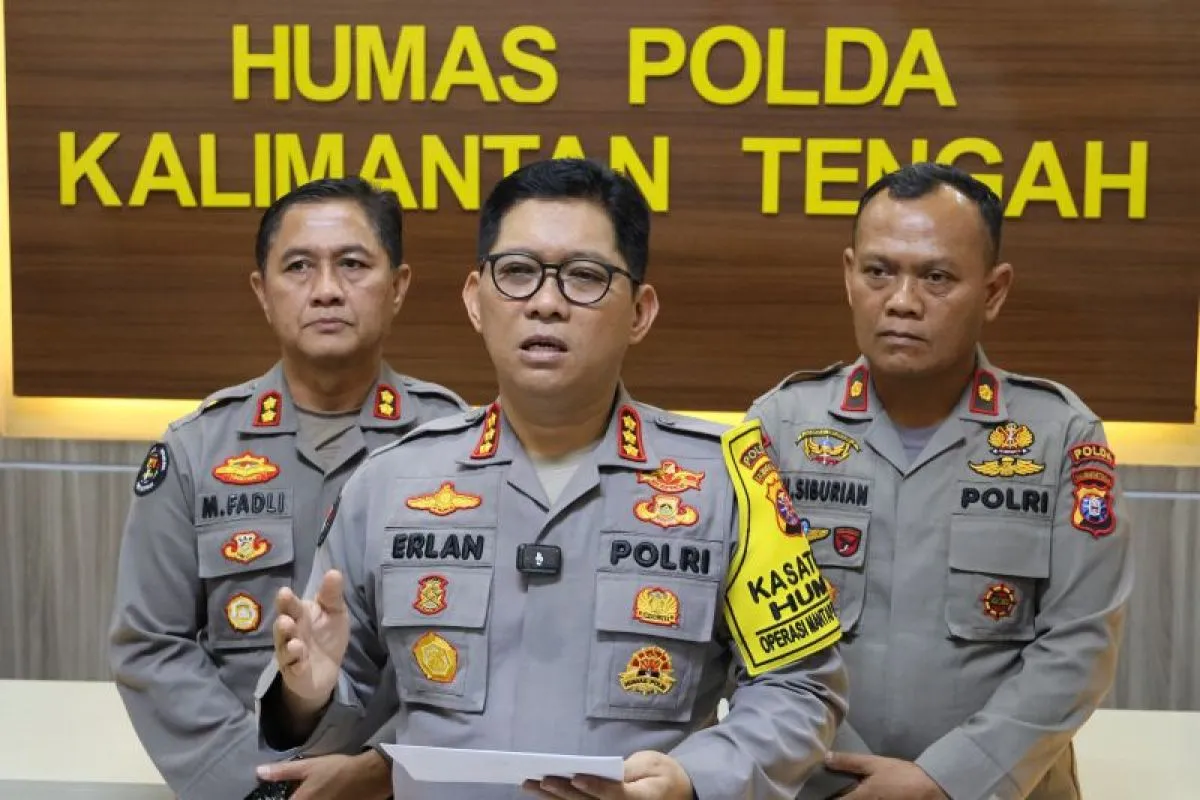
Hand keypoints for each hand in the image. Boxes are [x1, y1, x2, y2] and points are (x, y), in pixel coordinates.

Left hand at [255, 751, 391, 799]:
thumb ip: (283, 771)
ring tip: (315, 792)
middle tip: (305, 791)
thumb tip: (259, 771)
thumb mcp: (309, 765)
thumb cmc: (337, 769)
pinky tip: (324, 796)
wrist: (368, 777)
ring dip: (310, 799)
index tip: (286, 793)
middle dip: (296, 799)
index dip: (285, 799)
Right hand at [273, 570, 349, 717]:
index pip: (290, 606)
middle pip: (282, 627)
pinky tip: (302, 662)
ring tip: (296, 643)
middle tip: (286, 619)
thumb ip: (332, 595)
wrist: (327, 669)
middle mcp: (290, 633)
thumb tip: (334, 572)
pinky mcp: (295, 672)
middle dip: (283, 623)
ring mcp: (290, 654)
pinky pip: (294, 668)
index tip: (284, 593)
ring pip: (285, 649)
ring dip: (289, 646)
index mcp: (299, 615)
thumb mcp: (334, 612)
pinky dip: (297, 665)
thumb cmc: (327, 634)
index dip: (287, 601)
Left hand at [522, 750, 692, 799]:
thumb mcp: (651, 764)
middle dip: (563, 792)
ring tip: (530, 785)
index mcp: (642, 799)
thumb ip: (628, 769)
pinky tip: (540, 793)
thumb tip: (602, 770)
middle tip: (540, 779)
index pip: (616, 795)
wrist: (675, 793)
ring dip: (553, 798)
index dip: (596, 787)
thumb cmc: (662, 774)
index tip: (577, 778)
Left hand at [826, 752, 947, 799]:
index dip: (827, 799)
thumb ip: (849, 762)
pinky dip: (863, 799)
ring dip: (850, 798)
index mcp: (860, 798)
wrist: (930, 789)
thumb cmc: (901, 775)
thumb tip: (825, 757)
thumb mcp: (874, 764)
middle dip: (839, 798)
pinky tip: (864, 794)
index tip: (820, 794)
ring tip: (848, 791)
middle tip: (832, 793)